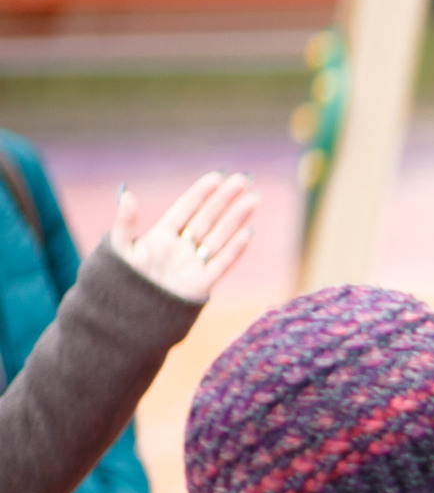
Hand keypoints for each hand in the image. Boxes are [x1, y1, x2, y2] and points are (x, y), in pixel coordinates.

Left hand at [109, 172, 257, 302]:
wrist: (128, 315)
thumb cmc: (121, 281)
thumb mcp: (120, 248)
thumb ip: (125, 222)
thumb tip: (127, 194)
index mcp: (161, 236)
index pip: (186, 210)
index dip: (200, 194)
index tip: (216, 177)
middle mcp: (181, 248)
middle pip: (207, 219)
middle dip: (225, 200)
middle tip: (242, 180)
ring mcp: (193, 265)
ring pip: (219, 237)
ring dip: (236, 219)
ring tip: (253, 200)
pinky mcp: (202, 284)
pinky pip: (222, 264)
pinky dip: (234, 249)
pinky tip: (247, 233)